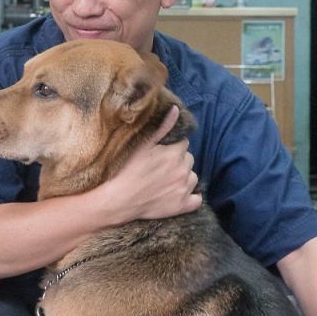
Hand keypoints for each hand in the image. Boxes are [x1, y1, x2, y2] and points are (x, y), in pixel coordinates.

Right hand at [103, 105, 201, 222]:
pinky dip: (191, 197)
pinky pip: (197, 200)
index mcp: (175, 153)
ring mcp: (184, 189)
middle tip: (161, 167)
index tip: (161, 153)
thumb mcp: (143, 145)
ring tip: (167, 181)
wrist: (120, 200)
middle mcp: (183, 170)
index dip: (172, 147)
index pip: (184, 144)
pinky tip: (179, 194)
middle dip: (178, 161)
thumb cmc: (128, 170)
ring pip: (193, 177)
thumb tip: (176, 109)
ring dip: (184, 177)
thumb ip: (163, 127)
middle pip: (189, 159)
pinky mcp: (182, 206)